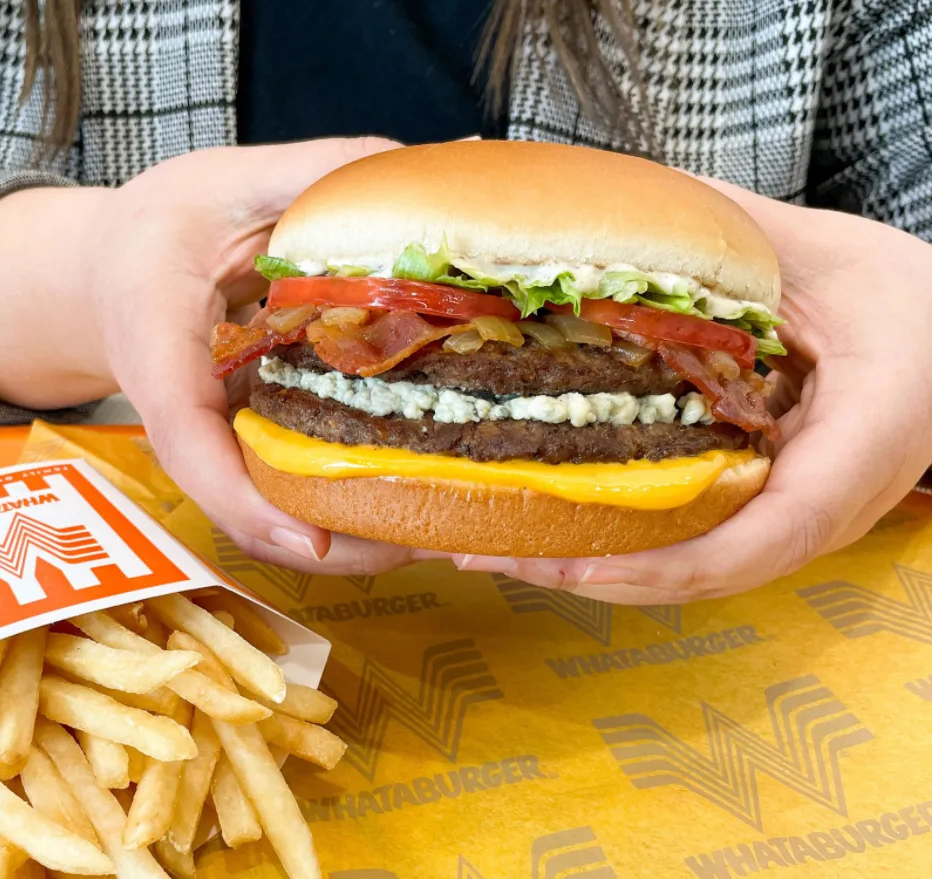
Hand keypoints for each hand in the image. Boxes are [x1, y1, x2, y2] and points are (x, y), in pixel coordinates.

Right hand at [86, 139, 426, 573]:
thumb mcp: (226, 182)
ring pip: (274, 512)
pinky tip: (421, 488)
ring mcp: (217, 440)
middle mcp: (185, 419)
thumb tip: (418, 163)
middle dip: (334, 543)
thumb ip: (313, 172)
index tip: (320, 540)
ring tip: (446, 527)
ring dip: (354, 535)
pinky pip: (289, 486)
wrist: (106, 269)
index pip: (189, 444)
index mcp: (158, 354)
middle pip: (246, 506)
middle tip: (433, 542)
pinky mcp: (243, 441)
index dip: (250, 504)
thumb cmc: (157, 225)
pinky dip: (348, 499)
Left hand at [456, 182, 931, 602]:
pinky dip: (615, 535)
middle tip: (480, 550)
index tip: (572, 560)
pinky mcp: (766, 506)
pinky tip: (548, 513)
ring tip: (487, 544)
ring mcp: (789, 519)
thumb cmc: (915, 302)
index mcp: (850, 457)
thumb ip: (737, 234)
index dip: (658, 566)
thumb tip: (633, 196)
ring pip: (683, 565)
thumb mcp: (832, 258)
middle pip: (695, 570)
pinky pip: (686, 534)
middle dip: (586, 572)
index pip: (754, 543)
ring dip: (585, 562)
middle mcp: (817, 511)